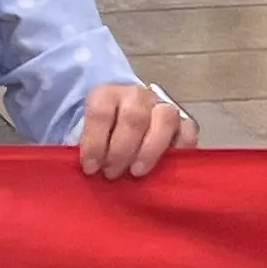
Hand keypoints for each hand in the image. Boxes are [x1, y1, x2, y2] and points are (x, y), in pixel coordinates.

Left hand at [76, 83, 191, 178]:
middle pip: (133, 117)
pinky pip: (188, 132)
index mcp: (106, 93)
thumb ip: (82, 146)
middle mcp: (136, 95)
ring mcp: (162, 105)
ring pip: (164, 119)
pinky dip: (179, 150)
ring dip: (149, 150)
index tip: (89, 168)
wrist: (123, 124)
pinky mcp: (184, 121)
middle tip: (111, 174)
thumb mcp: (81, 135)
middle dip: (121, 150)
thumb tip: (78, 167)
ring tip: (136, 173)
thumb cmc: (100, 136)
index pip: (100, 112)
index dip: (94, 142)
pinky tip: (165, 168)